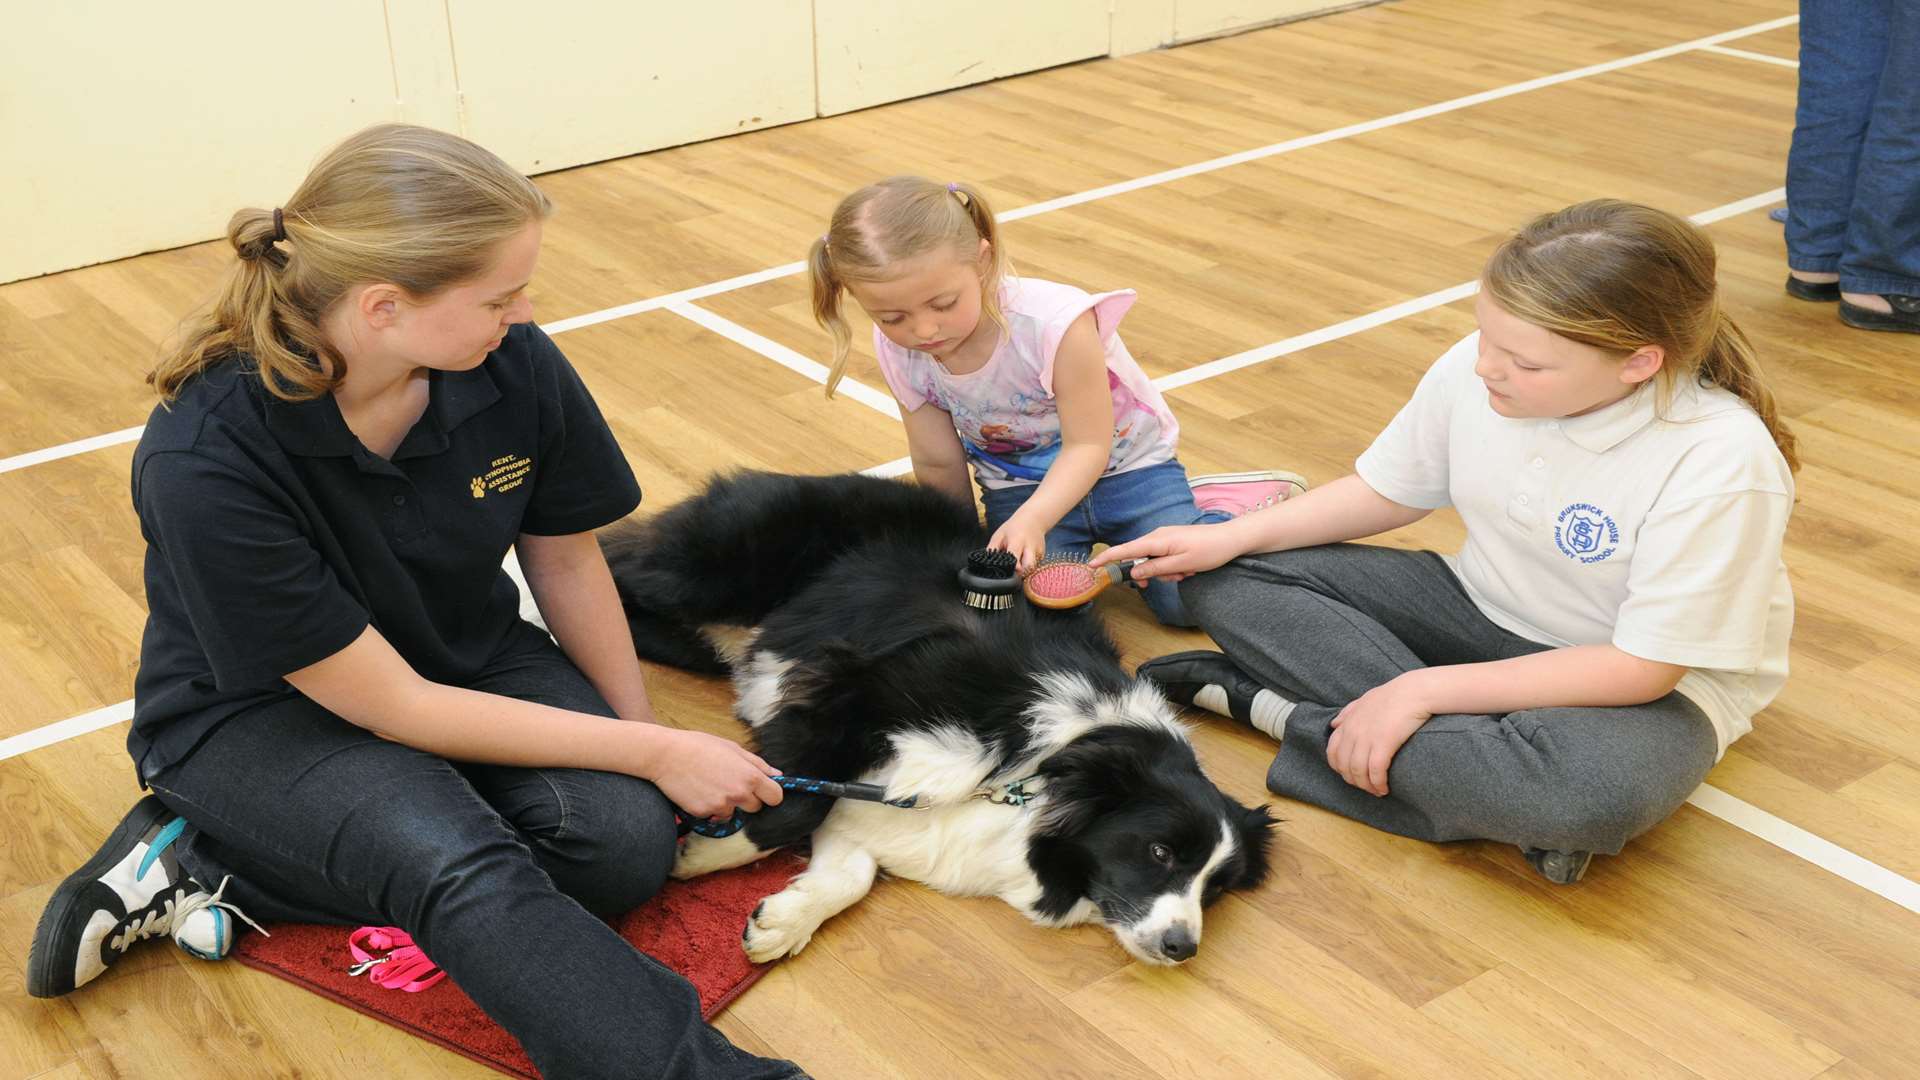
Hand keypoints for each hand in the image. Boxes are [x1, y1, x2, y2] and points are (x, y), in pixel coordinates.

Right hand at [637, 727, 783, 819]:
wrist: (666, 755)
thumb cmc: (699, 746)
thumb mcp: (732, 748)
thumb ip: (757, 764)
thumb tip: (777, 775)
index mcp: (749, 775)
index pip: (775, 797)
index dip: (770, 794)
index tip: (763, 791)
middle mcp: (738, 793)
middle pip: (756, 808)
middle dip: (747, 799)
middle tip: (729, 783)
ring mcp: (721, 806)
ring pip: (733, 813)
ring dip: (726, 804)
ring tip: (709, 784)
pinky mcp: (704, 814)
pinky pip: (713, 815)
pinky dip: (708, 807)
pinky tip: (698, 790)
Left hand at [988, 514, 1049, 571]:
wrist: (1033, 519)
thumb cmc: (1014, 528)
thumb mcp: (999, 535)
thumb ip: (992, 549)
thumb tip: (986, 563)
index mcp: (1017, 540)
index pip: (1015, 558)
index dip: (1012, 567)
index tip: (1007, 571)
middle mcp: (1030, 547)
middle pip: (1029, 567)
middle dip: (1021, 573)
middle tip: (1013, 572)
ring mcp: (1038, 552)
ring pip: (1033, 568)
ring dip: (1024, 571)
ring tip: (1018, 565)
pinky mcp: (1042, 555)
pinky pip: (1034, 566)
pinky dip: (1028, 566)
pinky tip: (1024, 559)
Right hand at [1090, 523, 1243, 583]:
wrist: (1230, 539)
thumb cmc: (1209, 550)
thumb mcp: (1181, 565)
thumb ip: (1155, 569)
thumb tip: (1134, 573)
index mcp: (1157, 540)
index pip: (1125, 550)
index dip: (1107, 558)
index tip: (1092, 565)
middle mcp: (1158, 536)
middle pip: (1139, 559)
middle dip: (1152, 574)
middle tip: (1172, 578)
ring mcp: (1165, 539)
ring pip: (1153, 562)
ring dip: (1166, 573)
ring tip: (1186, 573)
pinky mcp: (1172, 542)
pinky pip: (1163, 558)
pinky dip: (1171, 568)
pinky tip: (1187, 569)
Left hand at [1325, 675, 1431, 795]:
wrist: (1415, 692)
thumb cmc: (1393, 695)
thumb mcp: (1364, 700)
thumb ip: (1347, 713)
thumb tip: (1333, 724)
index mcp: (1347, 723)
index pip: (1332, 752)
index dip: (1340, 768)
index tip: (1351, 775)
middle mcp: (1353, 732)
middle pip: (1344, 766)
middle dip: (1354, 781)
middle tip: (1366, 787)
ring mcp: (1367, 738)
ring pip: (1358, 772)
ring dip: (1367, 786)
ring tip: (1377, 791)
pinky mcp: (1383, 744)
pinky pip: (1375, 771)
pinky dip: (1378, 783)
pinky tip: (1384, 788)